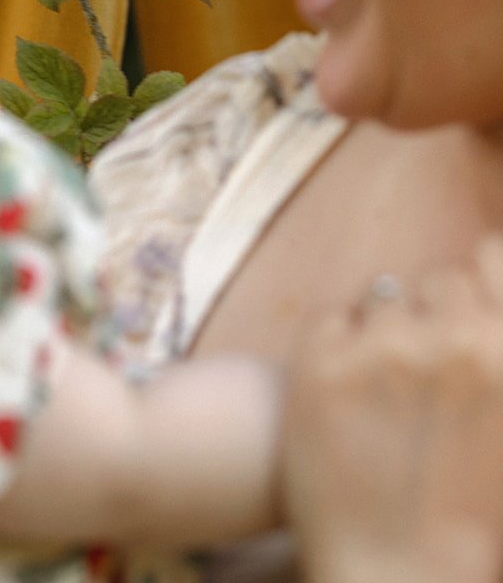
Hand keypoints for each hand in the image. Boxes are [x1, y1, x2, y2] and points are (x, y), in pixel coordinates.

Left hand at [283, 236, 502, 582]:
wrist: (402, 579)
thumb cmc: (470, 516)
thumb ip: (493, 350)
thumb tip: (480, 297)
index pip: (494, 256)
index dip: (478, 277)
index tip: (463, 306)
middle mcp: (454, 341)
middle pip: (435, 279)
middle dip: (429, 317)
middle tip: (419, 378)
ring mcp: (384, 348)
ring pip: (380, 298)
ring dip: (381, 335)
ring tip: (384, 402)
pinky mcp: (321, 361)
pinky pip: (330, 321)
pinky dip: (334, 352)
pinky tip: (346, 406)